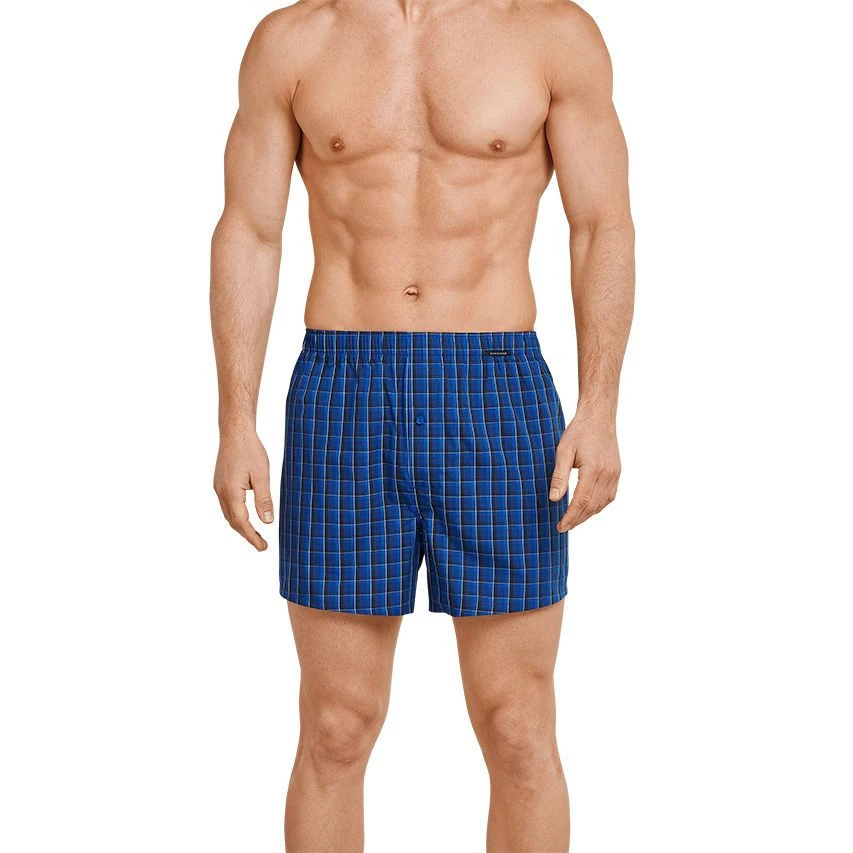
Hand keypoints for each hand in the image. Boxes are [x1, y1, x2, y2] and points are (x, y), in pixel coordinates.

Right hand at [214, 431, 273, 550]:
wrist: (235, 432)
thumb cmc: (250, 450)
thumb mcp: (262, 475)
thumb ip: (264, 500)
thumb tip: (268, 522)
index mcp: (231, 492)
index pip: (242, 522)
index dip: (252, 537)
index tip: (263, 547)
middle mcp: (221, 492)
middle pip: (233, 521)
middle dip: (247, 534)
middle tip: (262, 544)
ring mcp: (218, 487)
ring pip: (228, 514)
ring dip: (241, 526)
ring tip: (255, 533)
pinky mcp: (220, 483)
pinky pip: (227, 505)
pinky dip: (236, 515)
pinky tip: (246, 515)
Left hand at [549, 410, 620, 531]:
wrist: (599, 417)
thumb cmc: (579, 432)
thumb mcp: (563, 451)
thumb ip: (559, 476)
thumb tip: (554, 499)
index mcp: (594, 469)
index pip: (582, 501)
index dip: (571, 516)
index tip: (560, 527)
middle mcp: (608, 474)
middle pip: (593, 506)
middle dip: (578, 519)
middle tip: (564, 527)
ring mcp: (615, 474)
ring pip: (602, 503)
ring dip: (588, 515)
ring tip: (573, 521)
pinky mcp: (617, 472)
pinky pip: (609, 496)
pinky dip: (598, 506)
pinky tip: (588, 509)